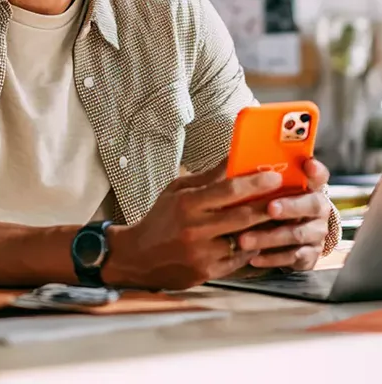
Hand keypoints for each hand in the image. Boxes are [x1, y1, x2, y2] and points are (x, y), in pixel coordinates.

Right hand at [104, 161, 283, 290]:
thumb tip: (233, 158)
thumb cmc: (162, 218)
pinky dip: (254, 247)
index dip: (254, 182)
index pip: (228, 190)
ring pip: (245, 239)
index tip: (274, 175)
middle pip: (243, 215)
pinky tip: (264, 238)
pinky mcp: (209, 272)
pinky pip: (240, 259)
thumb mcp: (177, 191)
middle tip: (290, 197)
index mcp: (187, 204)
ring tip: (285, 218)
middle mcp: (195, 228)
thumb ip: (207, 178)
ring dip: (267, 229)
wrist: (140, 257)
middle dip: (270, 205)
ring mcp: (203, 253)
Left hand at [236, 159, 330, 270]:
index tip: (307, 165)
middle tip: (270, 208)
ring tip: (244, 239)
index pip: (319, 175)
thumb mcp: (266, 188)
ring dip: (270, 236)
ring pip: (297, 234)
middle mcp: (319, 208)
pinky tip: (252, 258)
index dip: (316, 170)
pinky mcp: (310, 255)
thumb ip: (259, 174)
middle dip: (290, 206)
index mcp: (310, 186)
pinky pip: (292, 257)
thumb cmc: (271, 201)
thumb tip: (237, 157)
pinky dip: (271, 258)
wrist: (285, 237)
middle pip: (312, 205)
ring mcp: (316, 233)